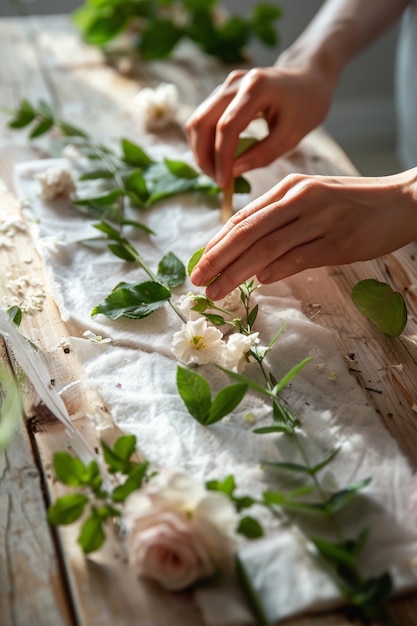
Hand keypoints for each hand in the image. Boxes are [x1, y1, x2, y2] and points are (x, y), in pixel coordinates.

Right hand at [185, 63, 334, 188]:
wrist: (308, 79)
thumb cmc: (306, 106)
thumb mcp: (292, 135)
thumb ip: (263, 154)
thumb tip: (233, 172)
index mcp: (256, 88)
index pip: (226, 127)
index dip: (221, 158)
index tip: (224, 182)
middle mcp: (235, 83)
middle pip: (201, 122)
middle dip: (204, 156)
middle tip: (218, 180)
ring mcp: (226, 86)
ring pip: (197, 121)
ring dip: (202, 151)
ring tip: (219, 172)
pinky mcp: (222, 93)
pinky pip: (204, 120)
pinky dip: (207, 143)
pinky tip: (222, 158)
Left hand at [190, 170, 416, 299]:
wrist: (400, 201)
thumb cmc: (352, 204)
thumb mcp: (311, 201)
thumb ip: (281, 223)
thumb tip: (255, 263)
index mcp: (289, 188)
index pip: (244, 217)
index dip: (218, 241)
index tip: (200, 262)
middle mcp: (299, 199)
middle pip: (248, 232)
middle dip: (217, 258)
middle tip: (196, 279)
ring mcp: (319, 219)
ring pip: (268, 247)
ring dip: (238, 271)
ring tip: (217, 290)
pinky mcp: (337, 241)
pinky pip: (300, 257)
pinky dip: (277, 270)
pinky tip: (259, 282)